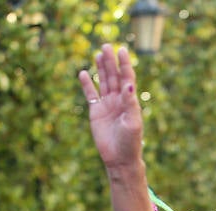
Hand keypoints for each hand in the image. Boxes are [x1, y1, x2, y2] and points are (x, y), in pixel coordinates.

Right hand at [79, 44, 144, 172]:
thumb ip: (130, 103)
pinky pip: (91, 94)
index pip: (127, 78)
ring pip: (103, 82)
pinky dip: (87, 84)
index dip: (124, 64)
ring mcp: (107, 105)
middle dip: (111, 62)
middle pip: (114, 76)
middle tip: (106, 46)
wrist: (119, 159)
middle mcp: (119, 100)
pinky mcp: (96, 112)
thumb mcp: (133, 122)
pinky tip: (83, 73)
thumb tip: (129, 84)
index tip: (121, 50)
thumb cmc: (130, 142)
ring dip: (101, 68)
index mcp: (130, 101)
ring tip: (98, 54)